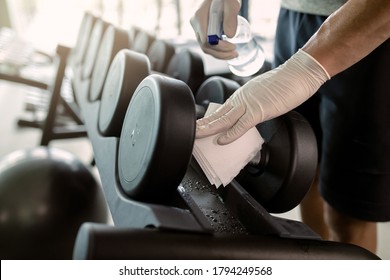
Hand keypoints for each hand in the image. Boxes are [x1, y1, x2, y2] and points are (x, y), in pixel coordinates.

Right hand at [190, 0, 240, 58]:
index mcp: (199, 17)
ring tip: (233, 54)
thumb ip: (230, 16)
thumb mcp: (230, 1)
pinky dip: (218, 50)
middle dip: (221, 54)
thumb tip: (230, 36)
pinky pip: (208, 44)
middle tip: (235, 54)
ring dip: (220, 54)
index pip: (206, 41)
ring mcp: (198, 28)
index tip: (233, 46)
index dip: (220, 48)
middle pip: (205, 47)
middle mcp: (196, 24)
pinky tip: (228, 50)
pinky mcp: (203, 30)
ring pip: (206, 48)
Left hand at [196, 49, 329, 143]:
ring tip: (196, 135)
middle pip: (218, 114)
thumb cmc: (286, 83)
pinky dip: (230, 134)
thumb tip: (250, 115)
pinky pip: (241, 125)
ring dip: (209, 128)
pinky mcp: (259, 110)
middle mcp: (242, 98)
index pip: (222, 110)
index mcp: (242, 95)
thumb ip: (254, 104)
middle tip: (190, 131)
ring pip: (224, 119)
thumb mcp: (264, 94)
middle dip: (203, 124)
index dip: (210, 119)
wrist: (299, 73)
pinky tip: (221, 140)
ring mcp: (249, 104)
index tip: (200, 126)